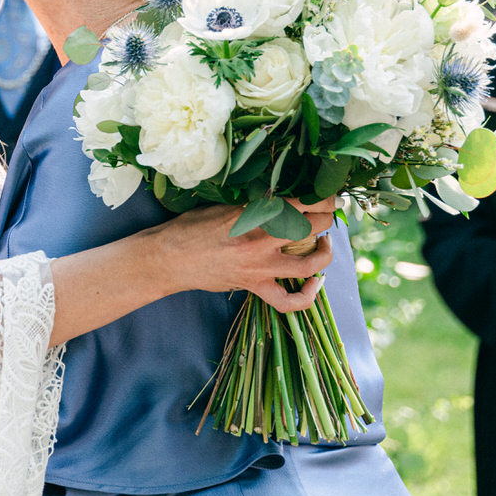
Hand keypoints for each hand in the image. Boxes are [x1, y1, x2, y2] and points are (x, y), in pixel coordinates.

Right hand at [163, 199, 335, 312]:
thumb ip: (253, 204)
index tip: (327, 193)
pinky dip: (308, 295)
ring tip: (326, 242)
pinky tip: (316, 282)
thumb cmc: (190, 227)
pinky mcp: (254, 287)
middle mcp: (260, 241)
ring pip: (309, 264)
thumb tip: (280, 199)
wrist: (167, 258)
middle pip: (312, 226)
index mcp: (252, 214)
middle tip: (328, 210)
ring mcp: (259, 267)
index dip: (322, 197)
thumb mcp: (223, 206)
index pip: (300, 202)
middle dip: (327, 216)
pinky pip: (288, 301)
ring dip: (326, 252)